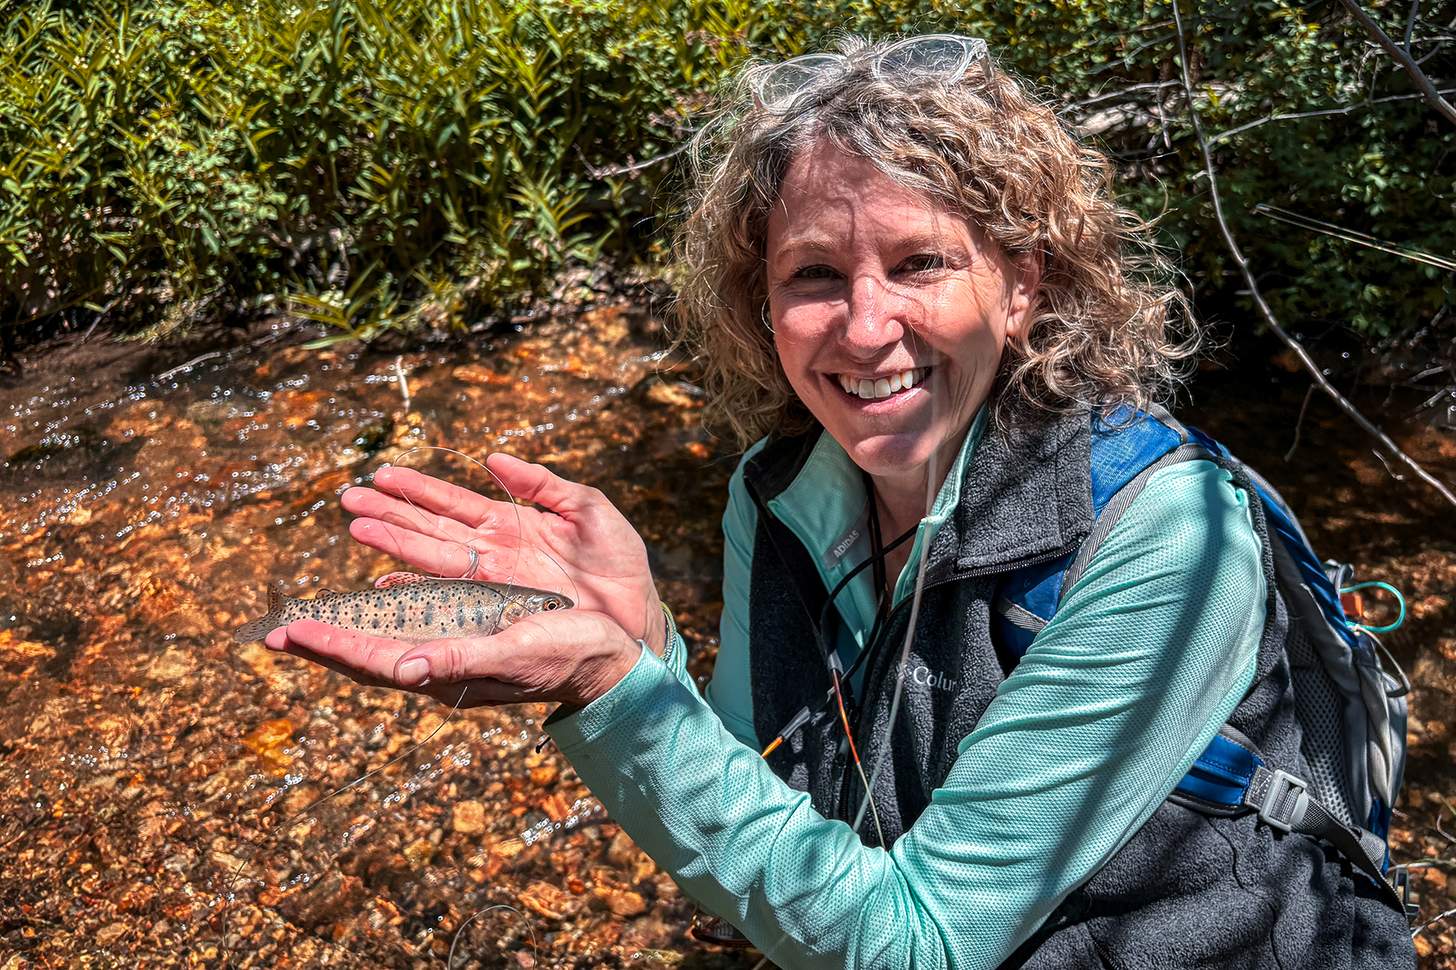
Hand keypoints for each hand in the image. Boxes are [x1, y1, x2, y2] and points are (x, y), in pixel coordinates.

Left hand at [264, 609, 642, 707]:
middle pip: (367, 655)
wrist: (607, 662)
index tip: (284, 631)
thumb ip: (461, 659)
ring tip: (307, 618)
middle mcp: (443, 666)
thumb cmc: (568, 656)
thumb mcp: (517, 652)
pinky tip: (373, 603)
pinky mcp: (470, 637)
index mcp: (447, 672)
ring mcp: (454, 653)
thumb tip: (405, 667)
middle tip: (272, 632)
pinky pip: (413, 628)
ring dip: (345, 626)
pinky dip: (383, 616)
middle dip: (321, 641)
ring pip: (385, 641)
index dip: (328, 645)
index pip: (372, 661)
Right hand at [341, 454, 665, 653]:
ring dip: (394, 544)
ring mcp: (491, 584)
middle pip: (431, 529)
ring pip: (432, 559)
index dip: (418, 488)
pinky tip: (386, 587)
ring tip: (357, 527)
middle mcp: (492, 554)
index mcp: (511, 524)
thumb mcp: (587, 509)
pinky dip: (417, 595)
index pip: (453, 501)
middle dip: (390, 514)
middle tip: (348, 500)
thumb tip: (492, 457)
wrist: (637, 617)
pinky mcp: (497, 612)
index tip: (381, 475)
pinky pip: (449, 600)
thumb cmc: (618, 565)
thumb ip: (542, 482)